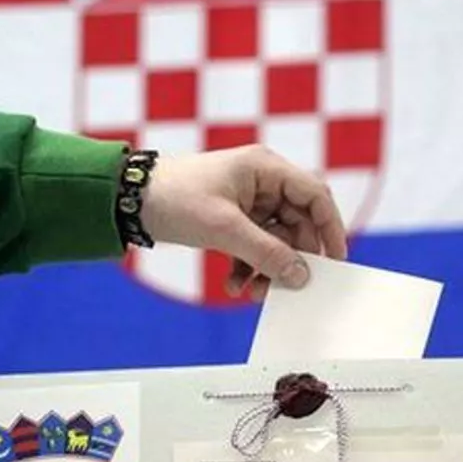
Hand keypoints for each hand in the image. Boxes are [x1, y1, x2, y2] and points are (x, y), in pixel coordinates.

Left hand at [137, 144, 347, 300]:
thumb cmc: (175, 198)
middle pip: (297, 223)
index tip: (335, 260)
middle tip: (285, 288)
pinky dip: (248, 267)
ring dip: (267, 268)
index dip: (330, 227)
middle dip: (291, 258)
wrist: (128, 201)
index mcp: (265, 168)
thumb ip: (267, 253)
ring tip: (252, 292)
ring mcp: (247, 201)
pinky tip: (233, 285)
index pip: (315, 195)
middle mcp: (261, 182)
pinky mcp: (232, 219)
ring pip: (275, 240)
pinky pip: (254, 246)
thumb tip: (301, 275)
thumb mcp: (225, 229)